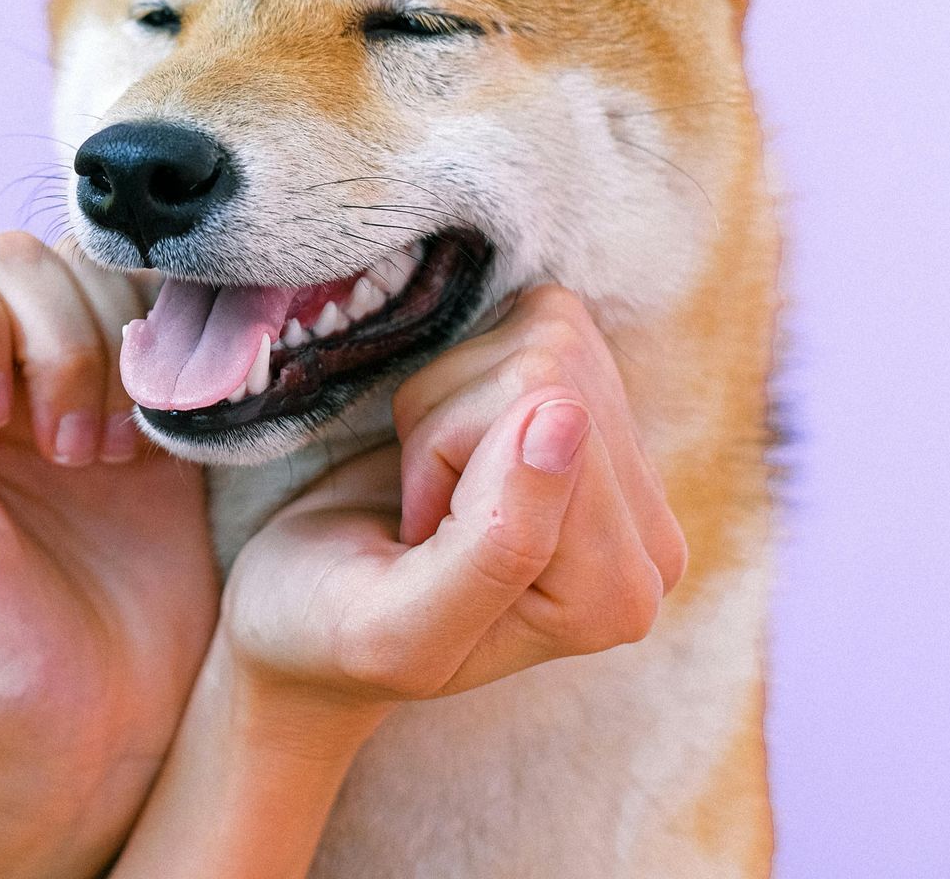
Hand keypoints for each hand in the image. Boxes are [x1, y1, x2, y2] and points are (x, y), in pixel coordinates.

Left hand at [0, 225, 216, 872]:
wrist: (106, 728)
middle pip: (7, 255)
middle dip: (41, 338)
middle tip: (56, 453)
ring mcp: (74, 378)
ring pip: (86, 275)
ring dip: (99, 357)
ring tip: (101, 462)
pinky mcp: (151, 399)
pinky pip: (159, 316)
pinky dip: (158, 362)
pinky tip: (147, 446)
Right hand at [111, 286, 687, 878]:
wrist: (302, 613)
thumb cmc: (330, 631)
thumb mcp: (394, 625)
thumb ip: (494, 543)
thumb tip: (566, 414)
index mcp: (614, 596)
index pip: (554, 415)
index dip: (447, 453)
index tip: (416, 534)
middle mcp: (647, 538)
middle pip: (558, 372)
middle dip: (452, 424)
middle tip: (420, 509)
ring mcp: (626, 474)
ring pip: (549, 338)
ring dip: (450, 402)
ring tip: (428, 487)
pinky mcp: (595, 417)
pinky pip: (542, 319)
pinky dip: (462, 372)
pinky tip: (447, 448)